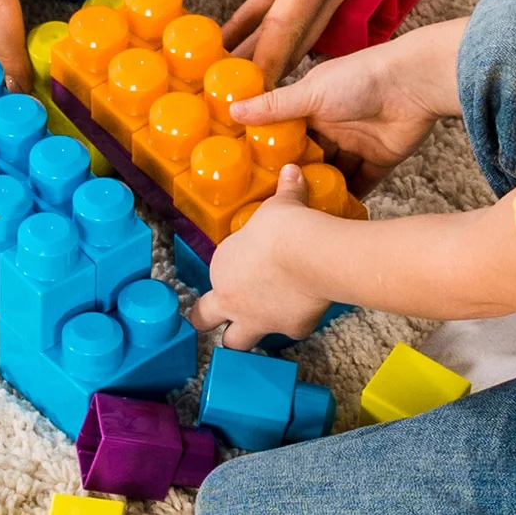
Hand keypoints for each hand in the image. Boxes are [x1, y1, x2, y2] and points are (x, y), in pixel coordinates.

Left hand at [187, 0, 441, 81]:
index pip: (289, 23)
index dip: (262, 64)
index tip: (236, 99)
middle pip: (293, 34)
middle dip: (257, 71)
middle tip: (216, 103)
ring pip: (294, 20)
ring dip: (259, 49)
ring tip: (216, 78)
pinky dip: (266, 19)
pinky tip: (236, 35)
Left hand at [190, 166, 336, 347]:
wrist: (311, 253)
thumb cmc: (284, 228)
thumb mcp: (279, 205)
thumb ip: (284, 192)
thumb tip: (291, 171)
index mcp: (220, 271)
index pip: (212, 279)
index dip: (222, 278)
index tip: (237, 272)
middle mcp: (232, 302)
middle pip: (204, 321)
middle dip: (209, 321)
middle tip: (219, 320)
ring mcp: (259, 320)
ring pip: (237, 343)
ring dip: (245, 336)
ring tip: (261, 323)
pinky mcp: (291, 329)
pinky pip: (292, 332)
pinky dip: (298, 324)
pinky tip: (308, 311)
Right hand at [227, 20, 463, 196]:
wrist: (417, 82)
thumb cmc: (361, 78)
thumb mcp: (309, 93)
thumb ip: (273, 107)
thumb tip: (232, 109)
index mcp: (313, 108)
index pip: (287, 136)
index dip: (271, 155)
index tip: (251, 178)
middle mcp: (334, 127)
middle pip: (309, 160)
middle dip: (295, 180)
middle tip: (274, 206)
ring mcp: (357, 145)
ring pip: (333, 175)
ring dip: (320, 193)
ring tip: (299, 218)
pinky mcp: (380, 159)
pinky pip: (361, 184)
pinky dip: (349, 200)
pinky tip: (333, 218)